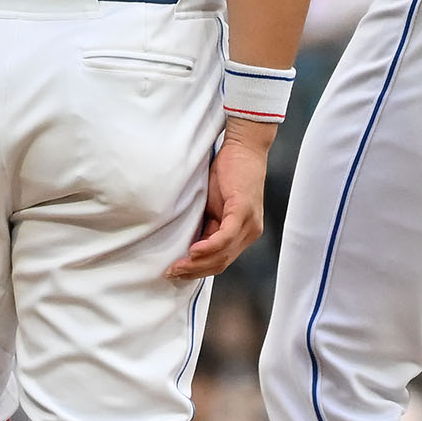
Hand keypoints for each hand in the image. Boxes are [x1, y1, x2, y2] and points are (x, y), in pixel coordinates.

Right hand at [166, 120, 272, 279]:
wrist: (244, 147)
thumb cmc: (228, 172)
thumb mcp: (214, 205)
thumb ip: (206, 224)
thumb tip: (187, 243)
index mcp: (242, 232)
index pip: (220, 260)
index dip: (198, 270)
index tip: (176, 272)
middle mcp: (250, 233)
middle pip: (221, 263)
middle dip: (194, 271)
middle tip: (171, 273)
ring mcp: (249, 224)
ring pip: (223, 254)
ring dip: (197, 263)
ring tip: (177, 266)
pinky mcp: (244, 212)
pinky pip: (225, 237)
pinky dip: (209, 247)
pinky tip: (193, 251)